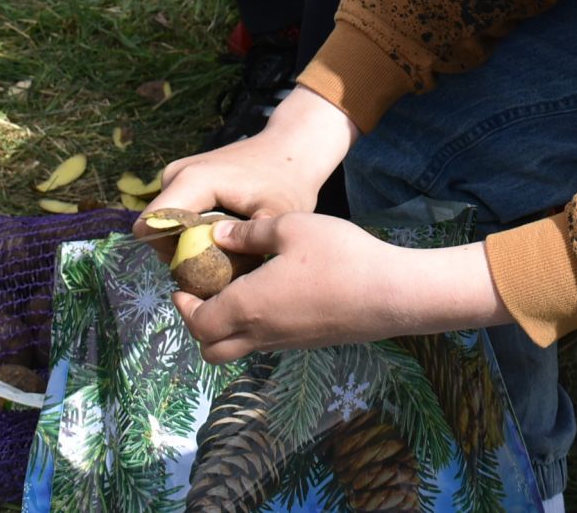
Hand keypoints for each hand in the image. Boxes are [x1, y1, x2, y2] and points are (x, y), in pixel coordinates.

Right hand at [135, 87, 359, 258]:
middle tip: (218, 265)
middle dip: (180, 253)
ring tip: (225, 249)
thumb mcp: (277, 216)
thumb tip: (230, 275)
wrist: (292, 147)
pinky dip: (192, 231)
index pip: (151, 227)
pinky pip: (175, 214)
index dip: (170, 254)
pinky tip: (223, 236)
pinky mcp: (184, 179)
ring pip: (165, 224)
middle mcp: (176, 175)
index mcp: (192, 181)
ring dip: (187, 243)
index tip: (204, 266)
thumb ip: (251, 243)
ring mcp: (178, 174)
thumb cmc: (288, 180)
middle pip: (156, 229)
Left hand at [169, 214, 511, 360]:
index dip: (184, 303)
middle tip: (205, 289)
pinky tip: (271, 290)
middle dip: (199, 321)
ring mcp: (286, 341)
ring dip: (225, 326)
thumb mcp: (290, 228)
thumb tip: (218, 235)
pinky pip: (264, 341)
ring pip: (238, 348)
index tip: (184, 279)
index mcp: (249, 306)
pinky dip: (253, 325)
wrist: (392, 294)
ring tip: (236, 287)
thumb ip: (248, 233)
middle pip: (211, 347)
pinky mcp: (307, 341)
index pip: (198, 321)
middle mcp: (262, 332)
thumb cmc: (339, 256)